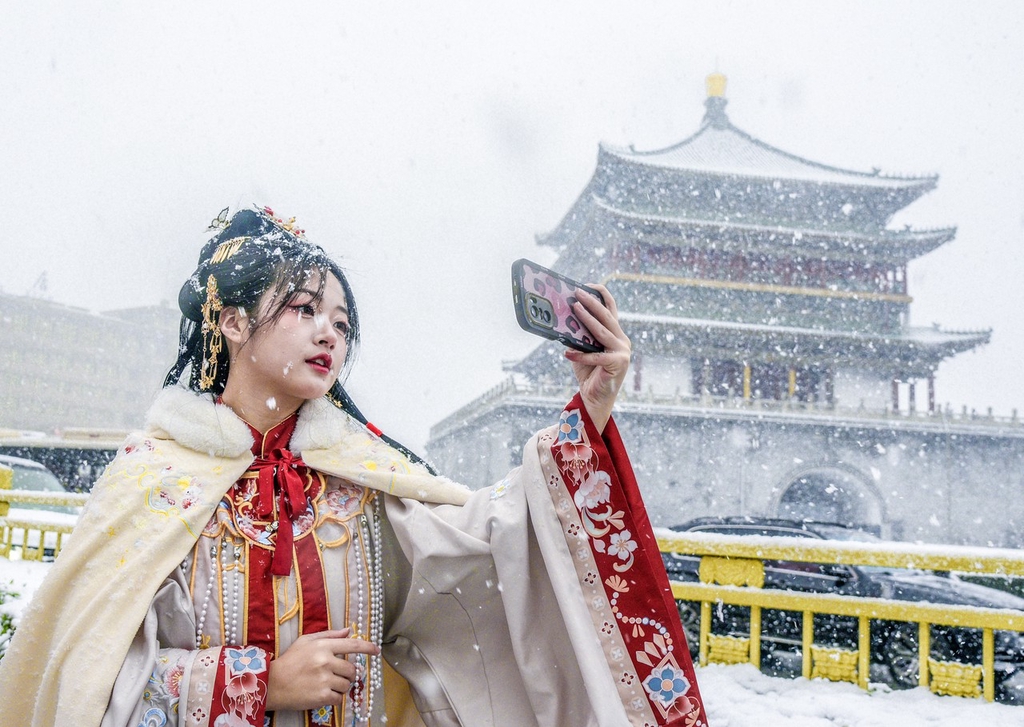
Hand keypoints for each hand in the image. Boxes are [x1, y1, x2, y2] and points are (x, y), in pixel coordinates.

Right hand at [266, 628, 379, 711]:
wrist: (272, 684)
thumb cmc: (289, 661)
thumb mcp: (306, 641)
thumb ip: (328, 635)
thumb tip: (348, 631)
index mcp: (323, 646)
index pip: (353, 645)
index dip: (368, 648)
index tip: (377, 651)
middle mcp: (326, 662)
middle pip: (352, 669)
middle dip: (349, 674)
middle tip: (339, 675)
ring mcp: (324, 680)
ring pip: (347, 685)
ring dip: (341, 686)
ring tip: (327, 684)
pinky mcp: (321, 696)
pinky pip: (339, 698)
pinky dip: (334, 698)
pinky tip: (324, 694)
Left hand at [564, 284, 630, 433]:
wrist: (594, 398)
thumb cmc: (588, 372)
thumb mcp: (582, 349)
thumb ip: (579, 335)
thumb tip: (563, 319)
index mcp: (616, 334)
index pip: (611, 309)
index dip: (602, 295)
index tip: (588, 285)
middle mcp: (622, 340)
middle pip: (607, 316)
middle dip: (591, 302)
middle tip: (577, 292)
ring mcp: (623, 351)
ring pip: (602, 331)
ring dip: (587, 318)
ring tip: (573, 308)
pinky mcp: (618, 364)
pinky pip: (596, 355)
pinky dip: (581, 354)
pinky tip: (567, 353)